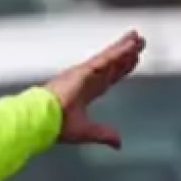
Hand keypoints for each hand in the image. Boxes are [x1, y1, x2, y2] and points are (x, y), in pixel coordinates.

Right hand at [43, 30, 146, 147]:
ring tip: (137, 38)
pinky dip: (119, 51)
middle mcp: (86, 80)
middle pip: (111, 65)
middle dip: (125, 55)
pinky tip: (131, 44)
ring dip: (124, 48)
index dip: (120, 71)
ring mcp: (85, 73)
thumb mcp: (87, 131)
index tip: (132, 62)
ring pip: (110, 58)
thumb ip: (104, 134)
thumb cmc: (55, 124)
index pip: (108, 79)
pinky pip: (106, 58)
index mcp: (85, 93)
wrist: (42, 118)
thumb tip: (118, 143)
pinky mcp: (85, 70)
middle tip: (139, 44)